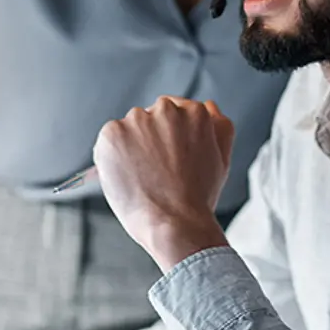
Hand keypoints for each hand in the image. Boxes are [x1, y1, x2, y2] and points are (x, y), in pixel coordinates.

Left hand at [92, 96, 233, 270]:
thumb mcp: (221, 159)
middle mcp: (166, 109)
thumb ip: (220, 128)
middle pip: (150, 119)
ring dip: (130, 148)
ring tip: (143, 179)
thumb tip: (209, 105)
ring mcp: (138, 120)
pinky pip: (108, 142)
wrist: (176, 224)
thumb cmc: (199, 198)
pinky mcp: (112, 133)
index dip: (169, 141)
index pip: (174, 115)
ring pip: (129, 130)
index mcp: (195, 112)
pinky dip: (112, 158)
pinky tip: (128, 178)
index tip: (169, 162)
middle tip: (157, 173)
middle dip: (150, 141)